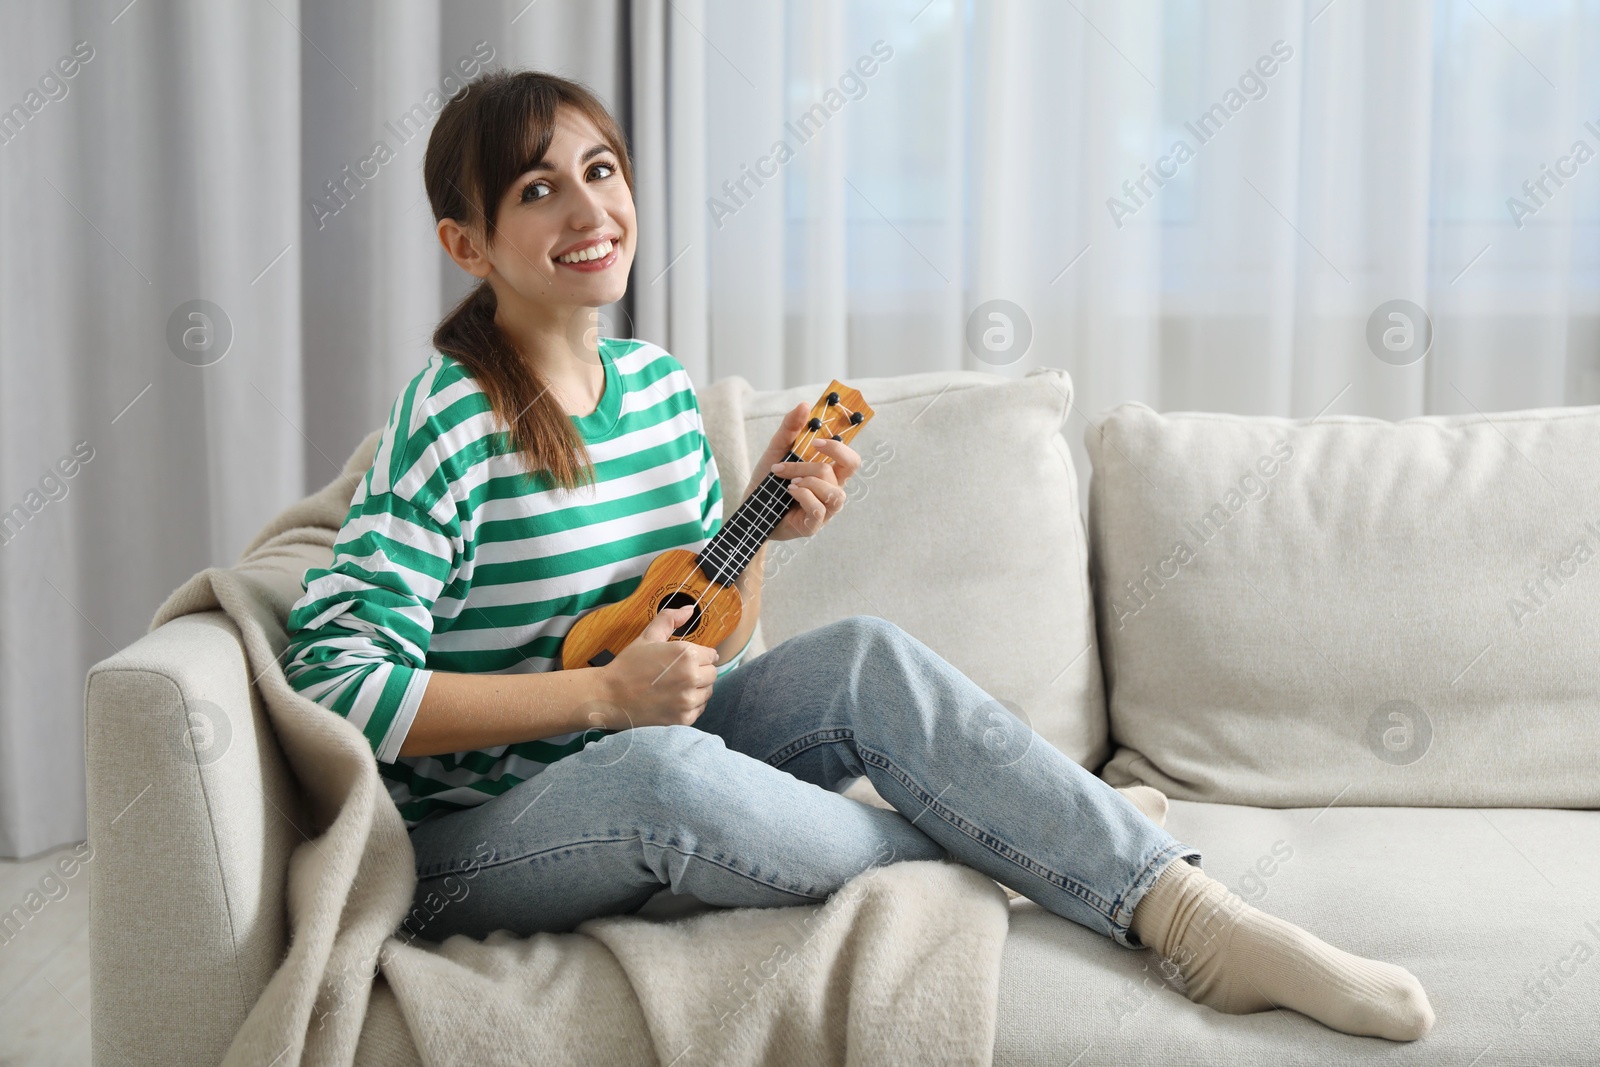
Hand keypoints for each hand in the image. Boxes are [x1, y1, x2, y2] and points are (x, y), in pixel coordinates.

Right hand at [598, 604, 717, 728]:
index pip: (711, 655)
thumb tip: (689, 609)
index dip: (699, 656)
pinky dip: (691, 706)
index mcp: (686, 654)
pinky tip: (674, 701)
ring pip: (707, 692)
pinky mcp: (684, 719)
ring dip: (697, 689)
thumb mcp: (648, 637)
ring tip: (676, 688)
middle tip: (679, 674)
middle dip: (700, 672)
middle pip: (712, 674)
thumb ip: (670, 619)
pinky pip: (699, 709)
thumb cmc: (628, 665)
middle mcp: (692, 677)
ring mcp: (688, 700)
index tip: (684, 661)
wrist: (610, 696)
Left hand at [745, 401, 860, 541]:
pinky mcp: (814, 525)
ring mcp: (826, 510)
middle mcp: (832, 490)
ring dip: (809, 481)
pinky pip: (820, 509)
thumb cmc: (768, 482)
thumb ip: (790, 429)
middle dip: (812, 463)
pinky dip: (803, 496)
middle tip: (789, 464)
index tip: (817, 440)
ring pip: (834, 491)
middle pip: (848, 469)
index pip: (851, 459)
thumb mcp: (776, 451)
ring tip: (789, 482)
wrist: (749, 510)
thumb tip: (805, 405)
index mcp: (829, 473)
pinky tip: (790, 492)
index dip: (840, 447)